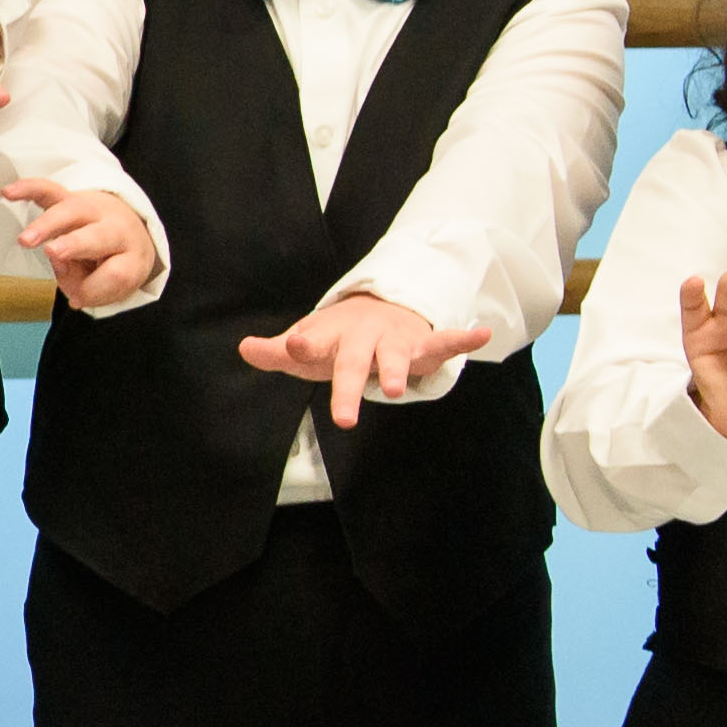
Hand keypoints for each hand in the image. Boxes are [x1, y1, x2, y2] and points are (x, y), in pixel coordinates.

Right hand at [0, 178, 161, 315]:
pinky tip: (8, 193)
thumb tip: (58, 263)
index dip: (94, 290)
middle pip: (97, 236)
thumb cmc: (113, 265)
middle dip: (74, 244)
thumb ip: (84, 284)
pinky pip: (49, 190)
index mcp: (133, 253)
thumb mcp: (109, 286)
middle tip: (51, 252)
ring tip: (25, 240)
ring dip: (47, 224)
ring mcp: (93, 209)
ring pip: (71, 211)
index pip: (115, 274)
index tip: (79, 297)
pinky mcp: (71, 198)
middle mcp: (117, 227)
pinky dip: (28, 189)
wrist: (130, 232)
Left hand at [237, 288, 495, 431]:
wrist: (378, 307)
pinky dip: (464, 338)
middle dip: (348, 387)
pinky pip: (446, 340)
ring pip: (396, 355)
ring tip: (393, 390)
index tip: (294, 345)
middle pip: (353, 362)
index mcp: (332, 337)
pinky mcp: (424, 342)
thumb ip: (275, 353)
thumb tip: (245, 348)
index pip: (314, 342)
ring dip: (396, 371)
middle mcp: (363, 338)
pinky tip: (480, 334)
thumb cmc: (336, 337)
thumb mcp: (306, 345)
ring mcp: (395, 339)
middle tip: (344, 419)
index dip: (303, 344)